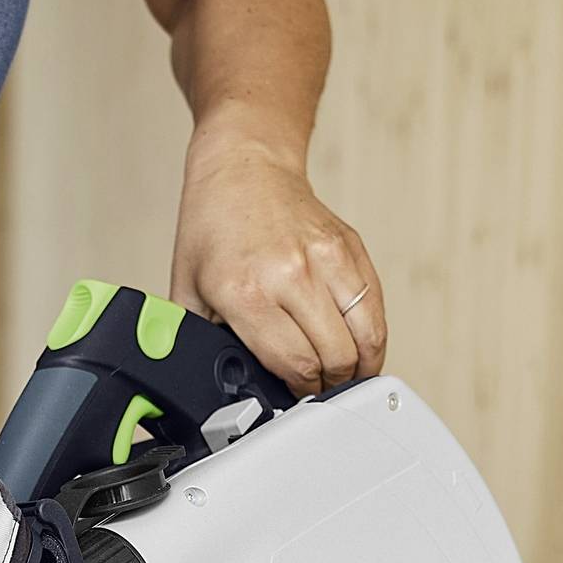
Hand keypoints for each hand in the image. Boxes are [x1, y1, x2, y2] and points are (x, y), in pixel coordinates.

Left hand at [170, 127, 386, 395]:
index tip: (294, 396)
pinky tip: (359, 348)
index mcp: (246, 291)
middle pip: (335, 357)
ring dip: (357, 365)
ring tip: (343, 373)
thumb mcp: (187, 289)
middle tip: (317, 387)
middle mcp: (290, 274)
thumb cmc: (214, 226)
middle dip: (328, 384)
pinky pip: (375, 307)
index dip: (299, 391)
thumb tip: (199, 385)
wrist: (244, 166)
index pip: (295, 365)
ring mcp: (326, 258)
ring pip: (365, 337)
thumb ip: (196, 341)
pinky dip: (372, 336)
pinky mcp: (351, 247)